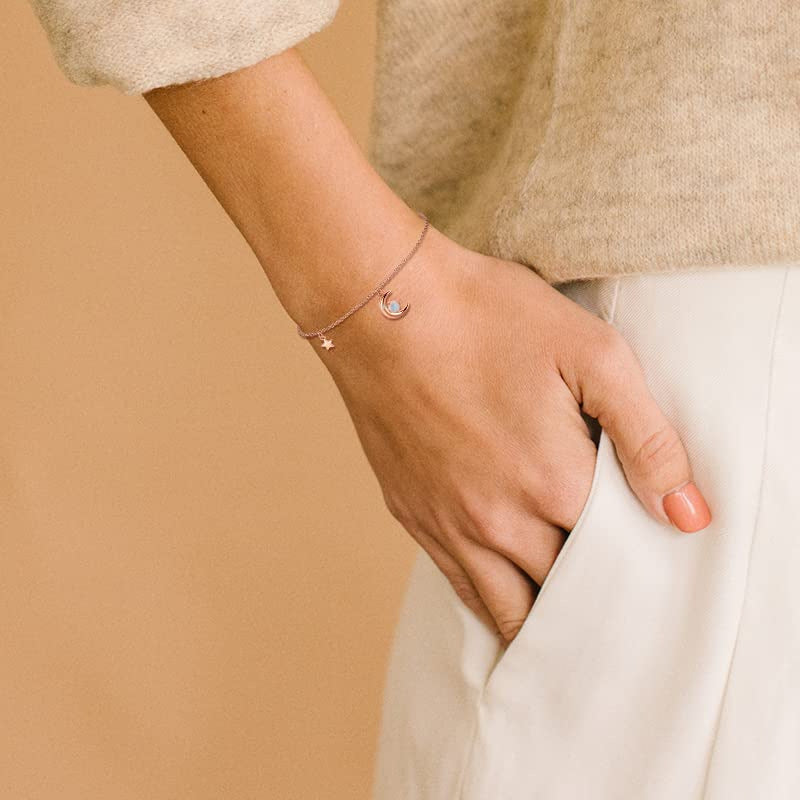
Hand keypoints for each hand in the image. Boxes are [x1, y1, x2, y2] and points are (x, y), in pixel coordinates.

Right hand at [318, 224, 711, 643]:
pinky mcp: (412, 515)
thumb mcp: (592, 355)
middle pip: (564, 595)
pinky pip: (459, 587)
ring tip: (565, 621)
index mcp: (554, 485)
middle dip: (593, 599)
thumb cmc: (488, 318)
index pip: (617, 561)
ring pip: (507, 610)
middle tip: (612, 592)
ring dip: (542, 620)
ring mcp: (448, 525)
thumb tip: (689, 516)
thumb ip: (648, 439)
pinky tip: (506, 596)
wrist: (384, 305)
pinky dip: (491, 604)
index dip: (638, 560)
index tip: (646, 553)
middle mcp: (499, 522)